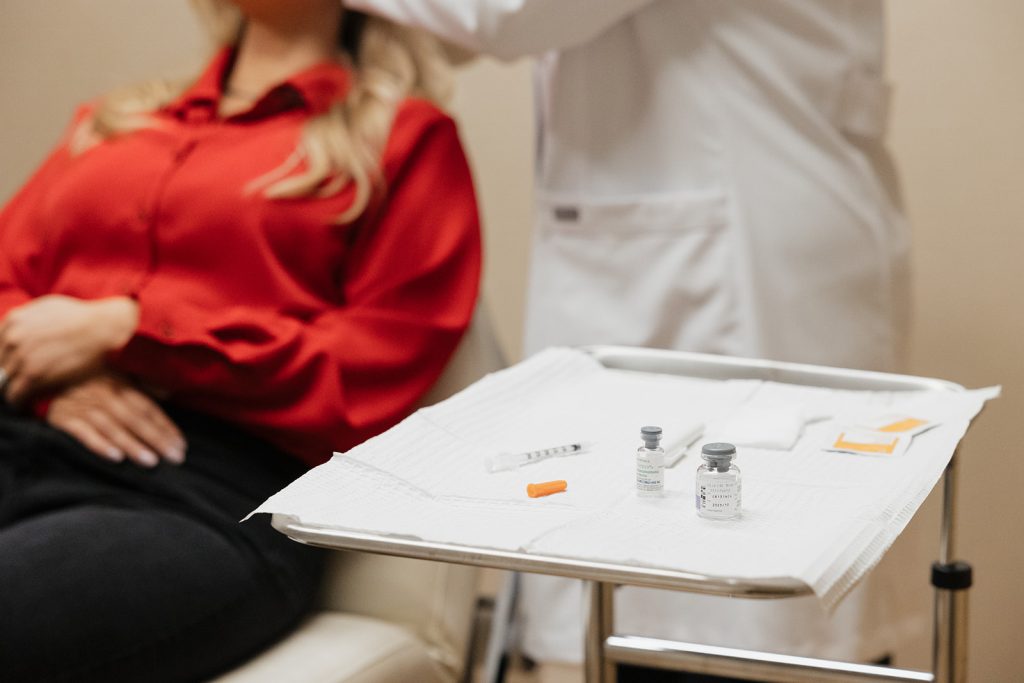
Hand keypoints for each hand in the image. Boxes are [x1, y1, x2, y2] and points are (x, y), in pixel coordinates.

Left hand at [0, 295, 138, 403]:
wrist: (105, 328)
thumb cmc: (84, 319)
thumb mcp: (48, 307)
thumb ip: (26, 319)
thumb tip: (16, 330)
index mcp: (14, 321)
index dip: (7, 361)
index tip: (16, 371)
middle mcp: (13, 338)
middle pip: (0, 366)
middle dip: (10, 376)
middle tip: (24, 384)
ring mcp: (21, 357)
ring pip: (4, 383)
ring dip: (15, 390)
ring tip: (27, 397)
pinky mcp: (34, 375)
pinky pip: (14, 396)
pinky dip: (20, 404)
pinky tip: (29, 407)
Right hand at [46, 374, 185, 467]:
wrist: (43, 379)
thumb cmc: (87, 381)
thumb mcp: (115, 376)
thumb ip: (141, 386)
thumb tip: (170, 391)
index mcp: (120, 384)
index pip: (148, 408)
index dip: (166, 427)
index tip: (181, 446)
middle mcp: (104, 394)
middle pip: (135, 419)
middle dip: (157, 439)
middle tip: (175, 458)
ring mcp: (83, 406)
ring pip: (113, 427)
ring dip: (133, 445)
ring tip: (151, 462)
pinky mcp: (63, 418)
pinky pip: (83, 433)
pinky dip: (99, 445)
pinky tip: (116, 458)